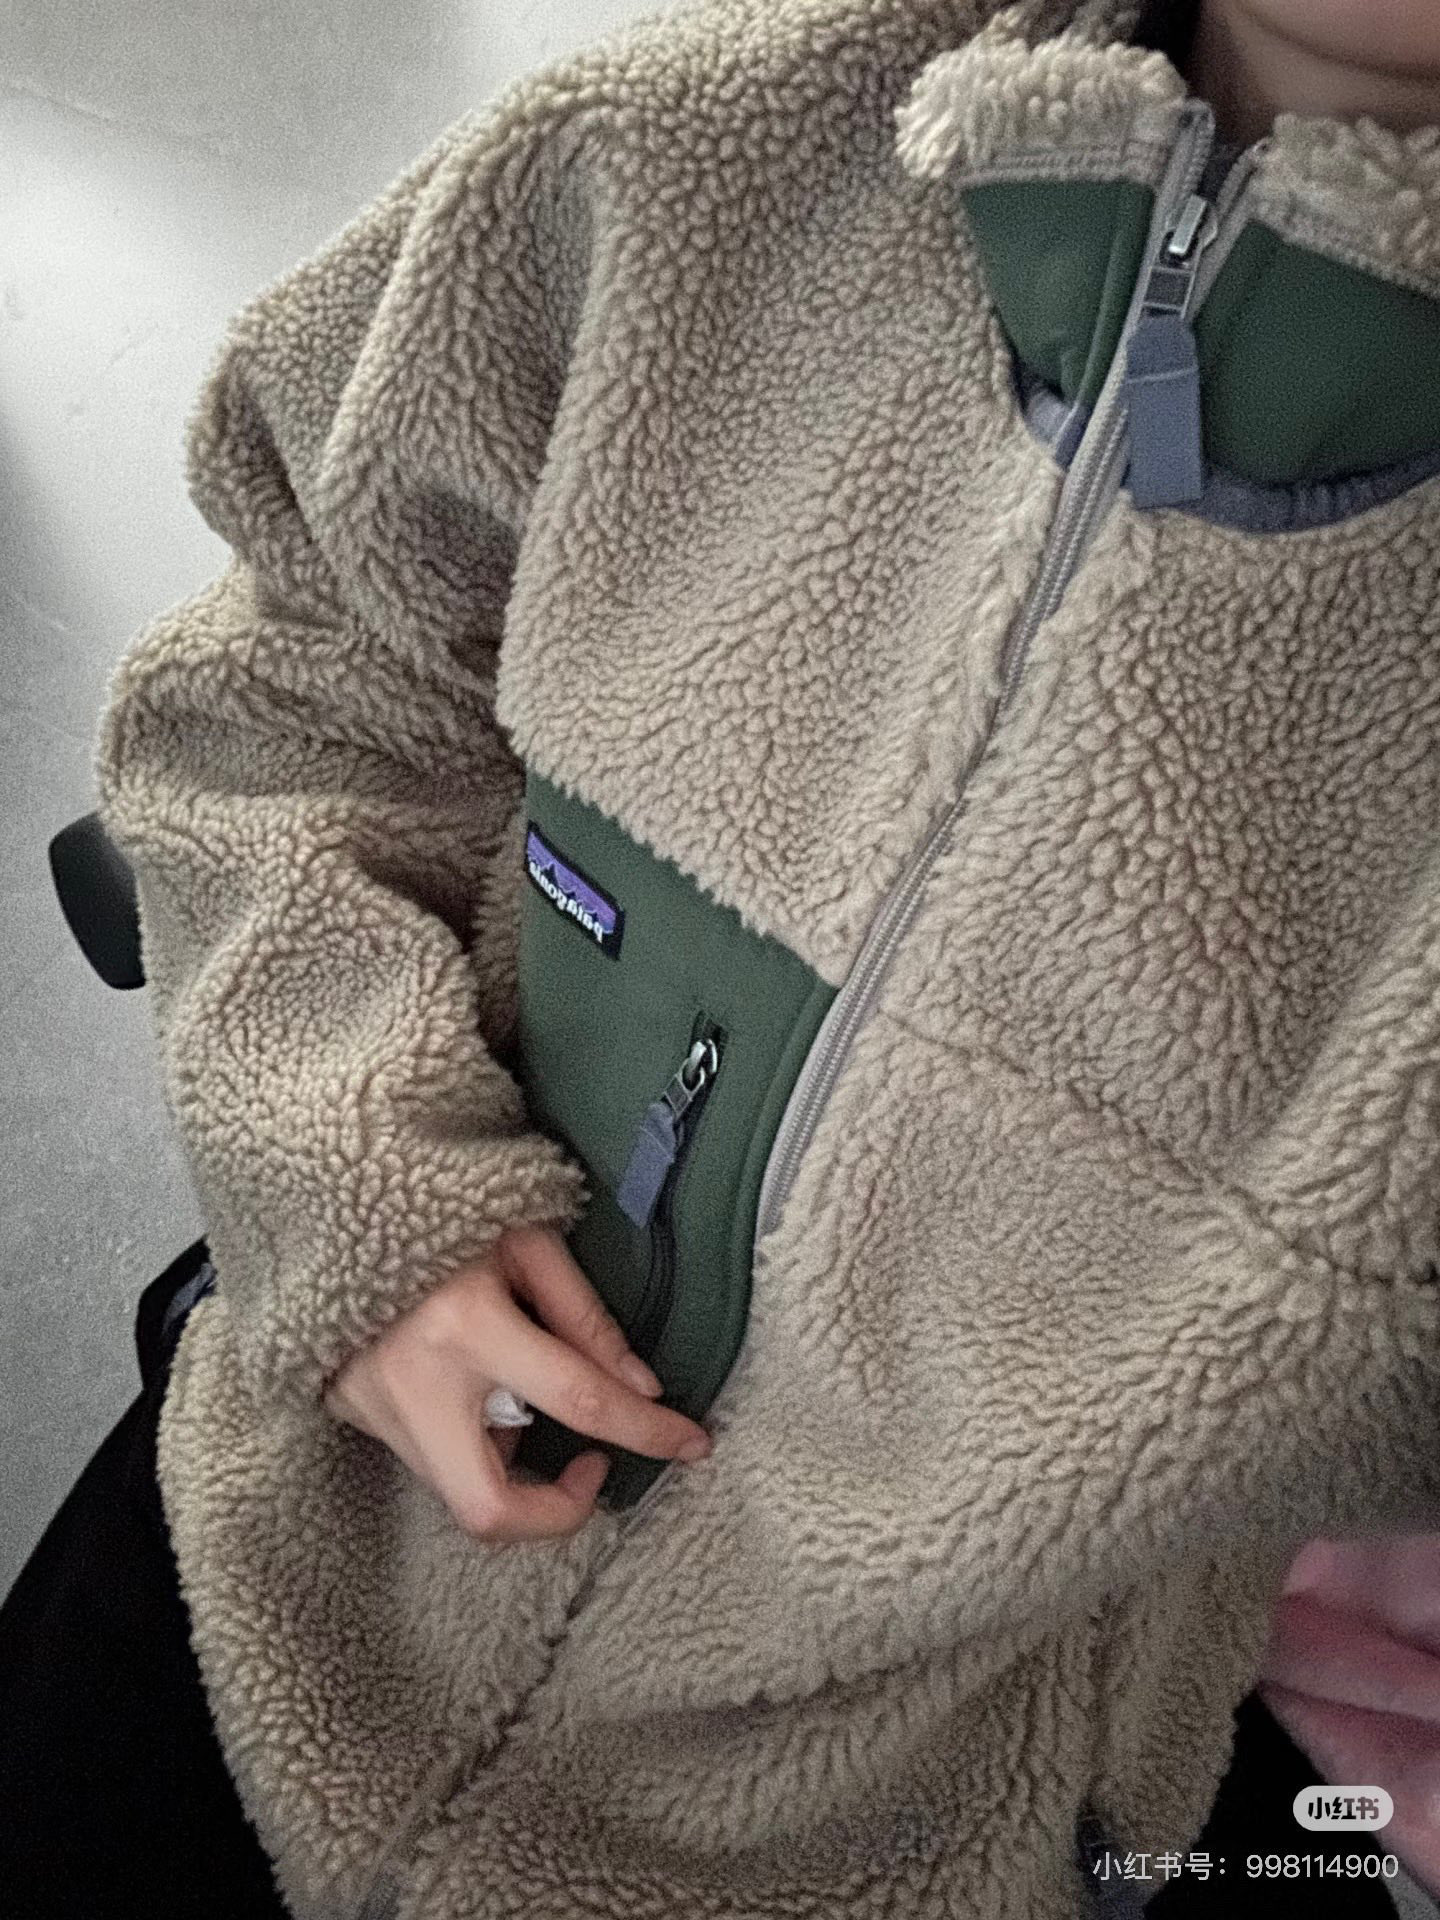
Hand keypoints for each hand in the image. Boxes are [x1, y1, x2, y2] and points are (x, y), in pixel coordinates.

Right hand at [323, 1223, 712, 1543]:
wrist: (337, 1198)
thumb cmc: (444, 1208)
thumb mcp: (528, 1241)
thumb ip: (585, 1317)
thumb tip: (641, 1388)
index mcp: (467, 1324)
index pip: (578, 1401)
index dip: (647, 1432)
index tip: (693, 1444)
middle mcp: (415, 1384)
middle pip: (489, 1509)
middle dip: (554, 1514)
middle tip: (591, 1468)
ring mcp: (374, 1409)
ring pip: (457, 1489)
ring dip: (511, 1465)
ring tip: (521, 1395)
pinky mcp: (353, 1416)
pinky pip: (430, 1457)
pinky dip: (471, 1442)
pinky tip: (475, 1388)